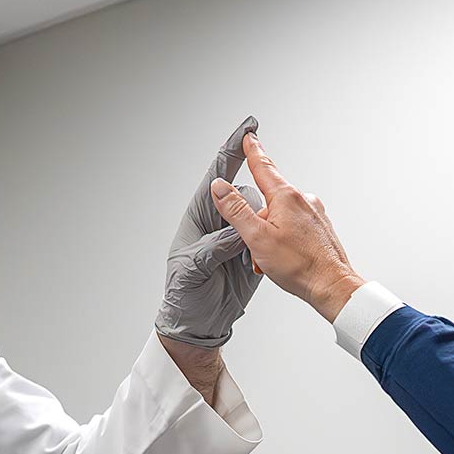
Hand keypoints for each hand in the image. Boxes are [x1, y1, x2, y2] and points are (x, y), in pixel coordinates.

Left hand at [155, 117, 267, 347]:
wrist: (196, 323)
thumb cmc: (183, 294)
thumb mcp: (193, 269)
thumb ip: (214, 247)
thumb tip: (236, 231)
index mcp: (199, 216)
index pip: (217, 176)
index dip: (231, 151)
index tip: (248, 129)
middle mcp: (218, 221)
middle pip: (245, 196)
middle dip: (253, 208)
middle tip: (240, 242)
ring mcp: (237, 236)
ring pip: (261, 217)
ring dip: (261, 231)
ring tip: (245, 260)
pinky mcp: (252, 253)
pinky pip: (267, 239)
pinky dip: (270, 245)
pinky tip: (260, 261)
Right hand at [209, 134, 362, 322]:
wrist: (333, 286)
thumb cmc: (300, 265)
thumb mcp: (257, 237)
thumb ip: (236, 210)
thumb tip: (220, 187)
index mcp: (287, 197)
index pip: (263, 166)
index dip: (253, 151)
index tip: (249, 137)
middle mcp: (304, 200)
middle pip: (268, 201)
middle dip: (256, 223)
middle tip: (255, 249)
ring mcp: (314, 214)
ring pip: (280, 218)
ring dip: (269, 236)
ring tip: (272, 260)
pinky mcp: (320, 228)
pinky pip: (294, 228)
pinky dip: (284, 241)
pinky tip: (286, 259)